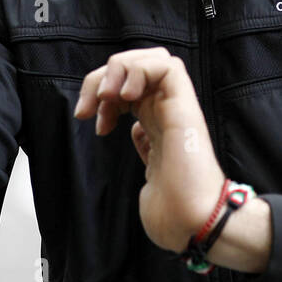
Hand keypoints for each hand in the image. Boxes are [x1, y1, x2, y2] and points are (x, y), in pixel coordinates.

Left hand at [75, 47, 225, 252]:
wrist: (191, 223)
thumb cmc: (173, 212)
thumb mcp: (148, 175)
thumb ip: (144, 150)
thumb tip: (137, 132)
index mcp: (157, 124)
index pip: (129, 86)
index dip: (102, 95)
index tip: (92, 122)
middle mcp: (165, 111)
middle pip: (135, 66)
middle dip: (103, 77)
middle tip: (89, 107)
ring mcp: (176, 107)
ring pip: (151, 58)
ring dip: (120, 69)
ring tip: (108, 97)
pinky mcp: (183, 106)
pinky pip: (166, 66)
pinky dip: (139, 70)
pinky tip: (126, 95)